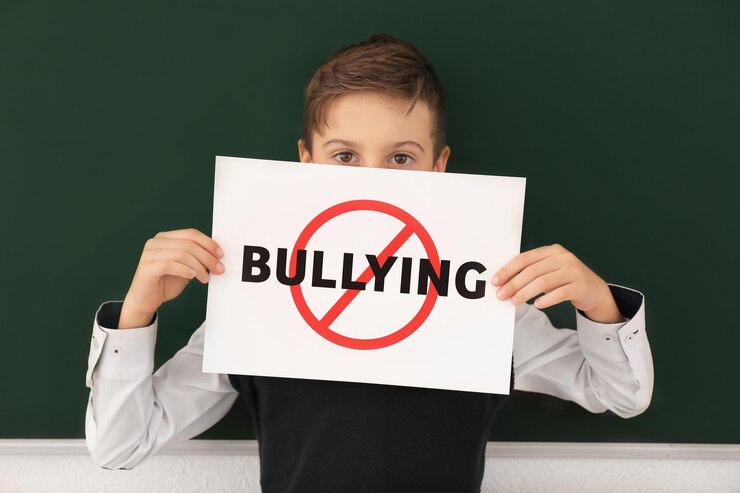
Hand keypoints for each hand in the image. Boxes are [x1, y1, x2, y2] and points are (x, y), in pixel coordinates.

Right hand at [119, 228, 225, 328]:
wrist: (146, 301)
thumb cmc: (165, 283)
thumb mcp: (186, 268)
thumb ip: (197, 260)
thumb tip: (217, 257)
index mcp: (166, 238)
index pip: (191, 234)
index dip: (209, 243)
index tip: (220, 255)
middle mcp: (156, 242)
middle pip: (188, 244)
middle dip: (207, 257)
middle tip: (218, 269)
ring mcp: (149, 254)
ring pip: (181, 253)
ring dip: (198, 266)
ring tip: (206, 278)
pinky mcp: (146, 267)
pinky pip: (169, 264)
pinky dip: (184, 270)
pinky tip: (192, 276)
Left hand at [491, 243, 624, 323]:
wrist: (594, 290)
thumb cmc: (565, 280)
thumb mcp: (548, 272)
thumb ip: (530, 273)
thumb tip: (504, 283)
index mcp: (552, 251)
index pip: (525, 258)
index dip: (508, 270)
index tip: (496, 281)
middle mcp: (563, 257)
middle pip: (532, 271)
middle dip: (514, 284)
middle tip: (501, 295)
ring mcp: (573, 271)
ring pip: (543, 282)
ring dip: (525, 293)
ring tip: (514, 301)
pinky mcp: (580, 286)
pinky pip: (559, 293)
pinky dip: (546, 299)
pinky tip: (537, 305)